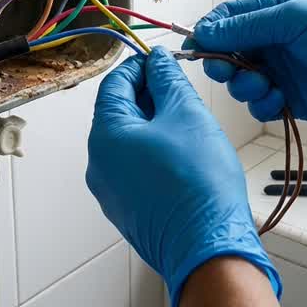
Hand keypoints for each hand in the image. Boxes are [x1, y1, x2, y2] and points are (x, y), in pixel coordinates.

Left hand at [86, 47, 280, 306]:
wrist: (208, 247)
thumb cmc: (199, 184)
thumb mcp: (187, 114)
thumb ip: (168, 80)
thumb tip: (158, 60)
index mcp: (105, 136)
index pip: (115, 83)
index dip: (140, 66)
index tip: (163, 61)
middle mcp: (99, 164)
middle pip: (118, 113)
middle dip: (149, 97)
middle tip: (181, 90)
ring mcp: (110, 191)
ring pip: (127, 143)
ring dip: (154, 126)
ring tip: (188, 125)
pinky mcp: (126, 210)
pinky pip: (134, 170)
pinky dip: (153, 154)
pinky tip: (183, 156)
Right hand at [191, 0, 306, 130]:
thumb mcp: (294, 17)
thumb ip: (247, 26)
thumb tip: (204, 30)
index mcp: (273, 12)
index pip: (227, 18)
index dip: (208, 31)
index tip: (196, 46)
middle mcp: (273, 42)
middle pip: (226, 52)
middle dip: (220, 62)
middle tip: (222, 70)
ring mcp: (281, 71)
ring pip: (239, 82)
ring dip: (243, 85)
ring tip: (264, 84)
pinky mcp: (290, 100)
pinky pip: (259, 105)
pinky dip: (262, 104)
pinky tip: (279, 98)